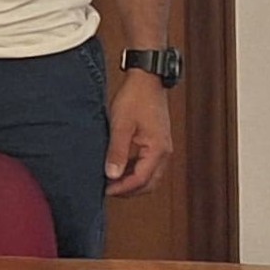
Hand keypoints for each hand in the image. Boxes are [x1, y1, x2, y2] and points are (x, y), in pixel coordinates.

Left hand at [105, 66, 174, 196]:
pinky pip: (147, 164)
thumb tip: (111, 175)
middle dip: (128, 190)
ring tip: (111, 181)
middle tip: (107, 190)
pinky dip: (134, 170)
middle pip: (148, 183)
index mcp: (158, 150)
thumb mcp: (121, 125)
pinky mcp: (157, 142)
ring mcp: (162, 148)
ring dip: (131, 181)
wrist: (147, 79)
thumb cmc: (135, 98)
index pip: (141, 180)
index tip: (105, 190)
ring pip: (149, 176)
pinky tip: (119, 167)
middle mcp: (164, 152)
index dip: (122, 188)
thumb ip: (117, 151)